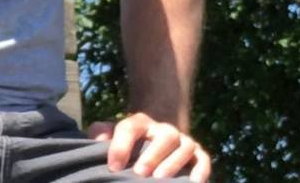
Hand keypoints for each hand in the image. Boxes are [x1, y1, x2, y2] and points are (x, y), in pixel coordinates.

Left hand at [87, 112, 210, 181]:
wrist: (155, 138)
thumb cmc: (129, 143)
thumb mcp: (113, 134)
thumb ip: (101, 132)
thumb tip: (97, 138)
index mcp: (141, 123)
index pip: (131, 127)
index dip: (120, 145)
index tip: (113, 166)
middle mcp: (164, 129)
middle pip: (164, 135)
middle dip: (152, 154)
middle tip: (139, 173)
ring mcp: (183, 141)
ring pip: (184, 146)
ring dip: (174, 162)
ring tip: (160, 179)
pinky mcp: (198, 155)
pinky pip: (203, 160)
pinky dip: (201, 170)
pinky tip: (193, 182)